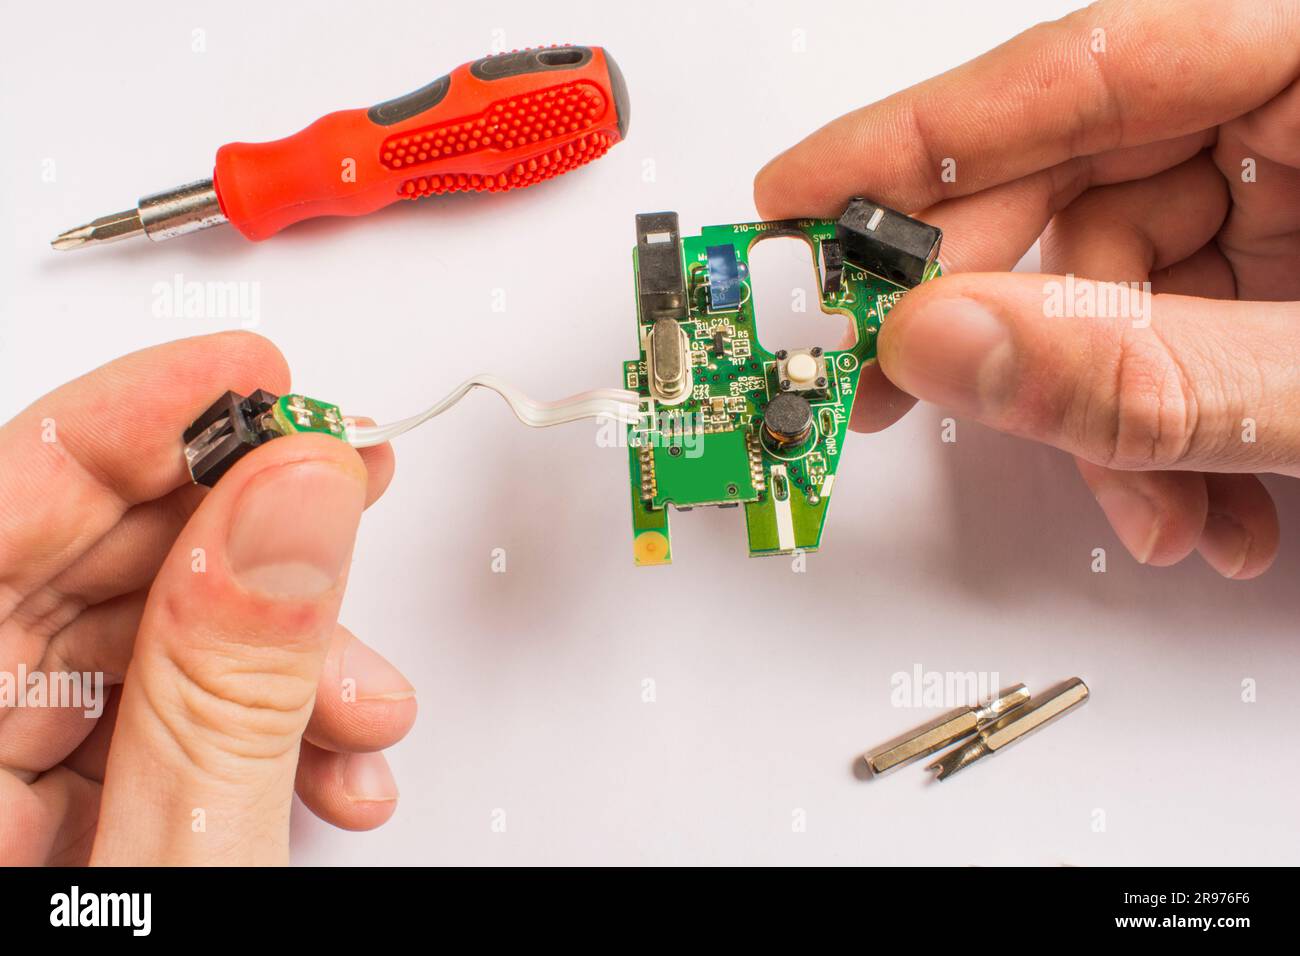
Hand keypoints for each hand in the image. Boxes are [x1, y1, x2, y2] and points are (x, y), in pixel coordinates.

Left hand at [0, 332, 415, 864]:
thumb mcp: (184, 866)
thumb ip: (229, 691)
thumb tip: (292, 505)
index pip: (1, 510)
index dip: (132, 421)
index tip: (251, 377)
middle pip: (79, 564)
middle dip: (244, 531)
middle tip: (341, 488)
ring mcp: (4, 788)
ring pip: (140, 641)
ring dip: (281, 651)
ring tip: (361, 696)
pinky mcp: (72, 819)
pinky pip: (161, 722)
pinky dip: (262, 724)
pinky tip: (329, 756)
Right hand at [755, 0, 1299, 577]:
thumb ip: (1144, 371)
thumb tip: (946, 344)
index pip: (1086, 66)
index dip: (919, 136)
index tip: (797, 200)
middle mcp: (1298, 113)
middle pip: (1077, 183)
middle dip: (991, 317)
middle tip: (879, 382)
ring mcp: (1295, 190)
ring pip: (1116, 287)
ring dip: (1106, 416)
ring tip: (1145, 507)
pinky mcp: (1286, 267)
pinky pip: (1172, 329)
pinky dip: (1162, 425)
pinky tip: (1198, 497)